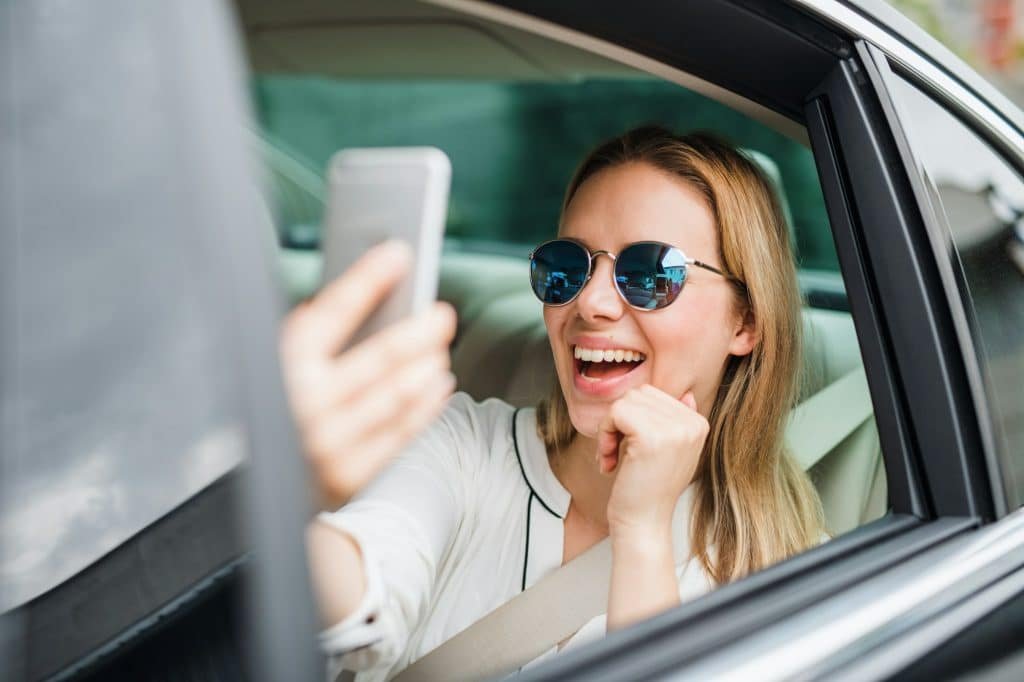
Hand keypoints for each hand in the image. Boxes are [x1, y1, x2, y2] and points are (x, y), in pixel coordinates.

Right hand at [280, 240, 456, 509]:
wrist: (239, 491)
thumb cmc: (264, 411)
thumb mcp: (269, 366)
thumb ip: (310, 339)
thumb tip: (371, 297)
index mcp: (279, 366)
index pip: (332, 311)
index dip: (368, 278)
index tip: (398, 253)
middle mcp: (303, 404)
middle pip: (381, 356)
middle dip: (420, 330)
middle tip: (441, 314)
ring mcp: (327, 443)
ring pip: (397, 395)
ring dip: (426, 367)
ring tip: (440, 349)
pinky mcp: (345, 475)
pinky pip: (399, 433)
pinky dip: (425, 405)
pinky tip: (436, 385)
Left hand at [597, 385, 708, 539]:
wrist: (644, 524)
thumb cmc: (649, 490)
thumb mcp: (671, 452)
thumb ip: (677, 423)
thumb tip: (687, 395)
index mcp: (698, 423)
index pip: (653, 394)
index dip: (631, 418)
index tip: (628, 449)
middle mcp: (692, 423)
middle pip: (638, 394)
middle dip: (618, 421)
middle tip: (615, 453)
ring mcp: (675, 429)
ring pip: (625, 401)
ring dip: (609, 428)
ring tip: (613, 457)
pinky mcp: (652, 436)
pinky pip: (615, 413)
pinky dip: (604, 434)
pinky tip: (608, 461)